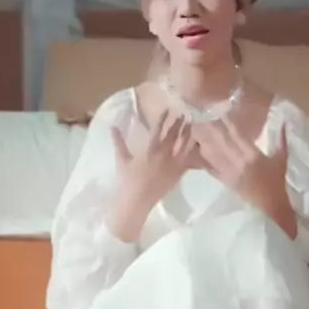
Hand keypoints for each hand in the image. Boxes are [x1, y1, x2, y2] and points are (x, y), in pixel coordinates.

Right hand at [108, 111, 195, 239]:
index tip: (168, 108)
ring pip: (184, 145)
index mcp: (150, 149)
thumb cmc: (128, 180)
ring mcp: (173, 164)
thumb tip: (112, 126)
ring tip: (192, 123)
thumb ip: (119, 142)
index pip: (158, 129)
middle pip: (174, 135)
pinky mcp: (178, 173)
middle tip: (185, 112)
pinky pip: (189, 160)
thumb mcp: (122, 159)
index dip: (163, 118)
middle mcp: (164, 154)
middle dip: (179, 122)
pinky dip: (193, 151)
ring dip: (188, 133)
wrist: (138, 200)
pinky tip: (197, 144)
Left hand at [193, 118, 296, 236]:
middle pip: (218, 141)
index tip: (216, 109)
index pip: (235, 134)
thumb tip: (283, 122)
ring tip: (193, 126)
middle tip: (198, 113)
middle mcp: (237, 162)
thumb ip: (281, 140)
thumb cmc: (278, 185)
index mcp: (252, 155)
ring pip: (210, 152)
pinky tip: (194, 148)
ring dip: (201, 139)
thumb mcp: (282, 161)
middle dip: (207, 127)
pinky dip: (201, 157)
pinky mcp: (222, 181)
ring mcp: (227, 172)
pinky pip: (208, 166)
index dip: (224, 121)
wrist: (271, 210)